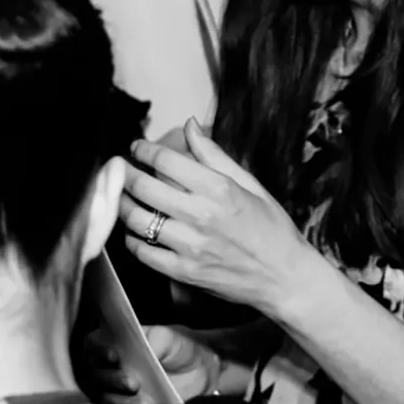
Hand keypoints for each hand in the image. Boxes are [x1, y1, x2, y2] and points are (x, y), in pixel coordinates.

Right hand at [79, 323, 220, 403]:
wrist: (202, 372)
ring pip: (104, 397)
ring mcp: (119, 391)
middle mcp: (111, 368)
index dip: (97, 351)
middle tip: (131, 380)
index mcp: (115, 343)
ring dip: (119, 398)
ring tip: (140, 394)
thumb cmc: (179, 347)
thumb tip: (142, 349)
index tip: (114, 355)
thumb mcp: (168, 336)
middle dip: (110, 378)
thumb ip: (152, 338)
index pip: (91, 345)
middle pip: (94, 375)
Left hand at [121, 120, 323, 318]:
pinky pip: (144, 253)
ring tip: (120, 198)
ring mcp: (190, 246)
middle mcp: (201, 215)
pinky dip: (131, 239)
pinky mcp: (184, 272)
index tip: (137, 148)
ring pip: (137, 220)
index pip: (166, 160)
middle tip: (119, 169)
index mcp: (219, 189)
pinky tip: (133, 231)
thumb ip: (215, 156)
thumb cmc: (272, 230)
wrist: (285, 278)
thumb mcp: (251, 185)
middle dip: (125, 173)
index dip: (144, 150)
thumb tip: (190, 126)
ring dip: (122, 205)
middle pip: (144, 187)